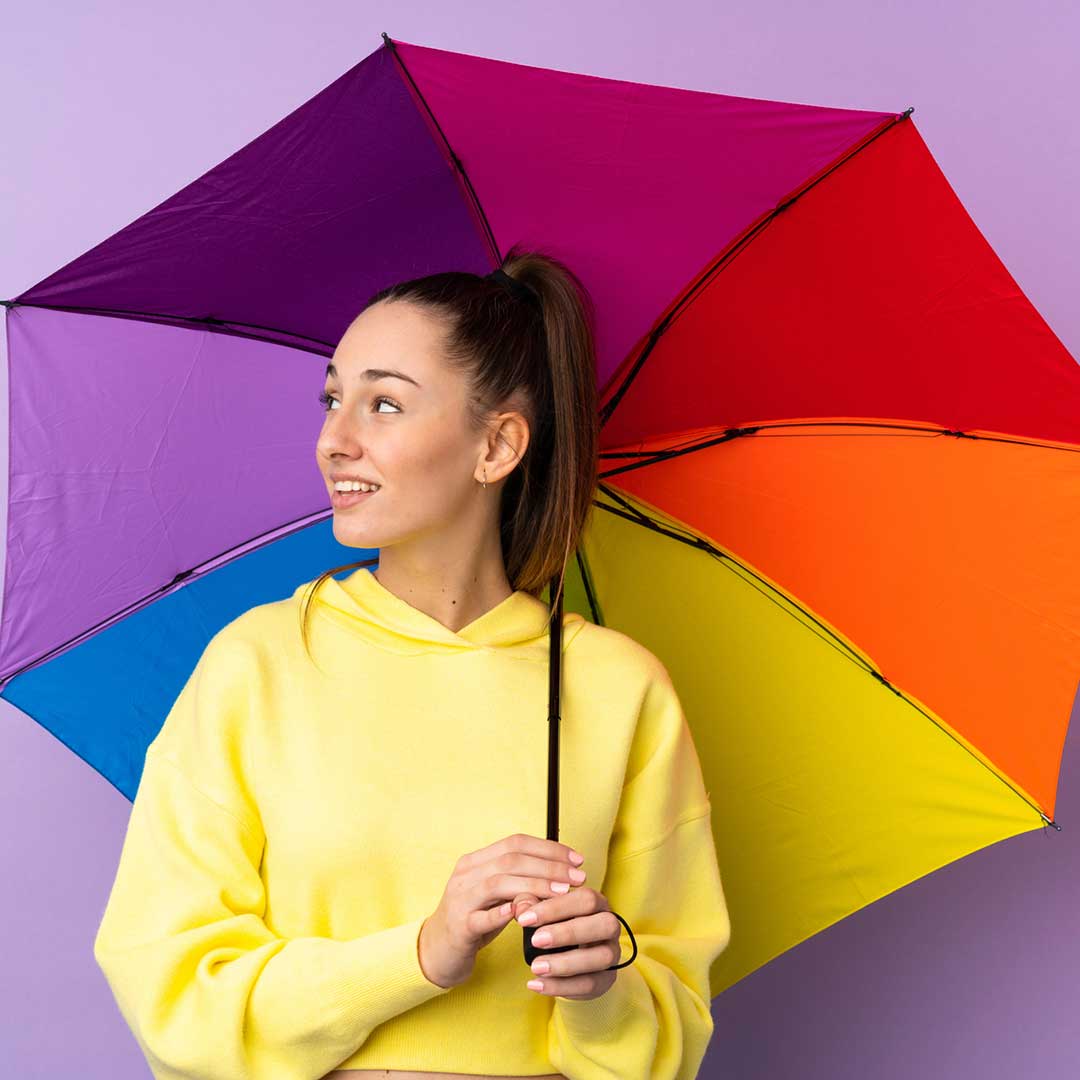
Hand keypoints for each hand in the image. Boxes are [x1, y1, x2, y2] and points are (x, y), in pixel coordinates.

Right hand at [417, 833, 586, 988]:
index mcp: (475, 861)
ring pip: (498, 884)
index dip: (548, 848)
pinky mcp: (459, 928)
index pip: (515, 843)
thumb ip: (520, 882)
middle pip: (510, 860)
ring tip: (562, 893)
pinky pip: (481, 918)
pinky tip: (522, 913)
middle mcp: (465, 875)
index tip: (576, 859)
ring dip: (535, 886)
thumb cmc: (473, 919)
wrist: (436, 951)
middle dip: (549, 866)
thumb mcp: (496, 896)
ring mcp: (459, 900)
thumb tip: (560, 874)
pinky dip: (502, 914)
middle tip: (577, 877)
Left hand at [514, 886, 620, 999]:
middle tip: (536, 941)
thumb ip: (529, 904)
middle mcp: (611, 926)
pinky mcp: (606, 980)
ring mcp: (612, 954)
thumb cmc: (556, 924)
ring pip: (602, 958)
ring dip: (566, 963)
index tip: (524, 919)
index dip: (555, 908)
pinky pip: (590, 985)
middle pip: (604, 925)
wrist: (571, 958)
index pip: (586, 899)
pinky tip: (538, 984)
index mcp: (598, 903)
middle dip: (568, 933)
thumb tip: (521, 908)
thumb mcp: (541, 911)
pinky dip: (562, 986)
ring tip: (536, 967)